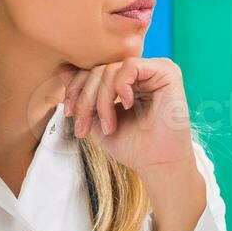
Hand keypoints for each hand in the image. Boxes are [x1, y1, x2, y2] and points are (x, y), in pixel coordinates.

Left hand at [60, 57, 194, 172]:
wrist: (157, 164)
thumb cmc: (133, 147)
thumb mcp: (97, 121)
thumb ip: (84, 98)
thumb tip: (63, 71)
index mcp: (127, 82)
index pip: (94, 71)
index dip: (77, 88)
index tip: (71, 113)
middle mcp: (142, 73)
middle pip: (99, 70)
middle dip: (86, 98)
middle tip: (84, 124)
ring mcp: (155, 70)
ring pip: (112, 69)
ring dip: (102, 99)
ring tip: (108, 125)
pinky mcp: (167, 72)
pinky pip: (131, 66)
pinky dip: (121, 86)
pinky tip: (126, 104)